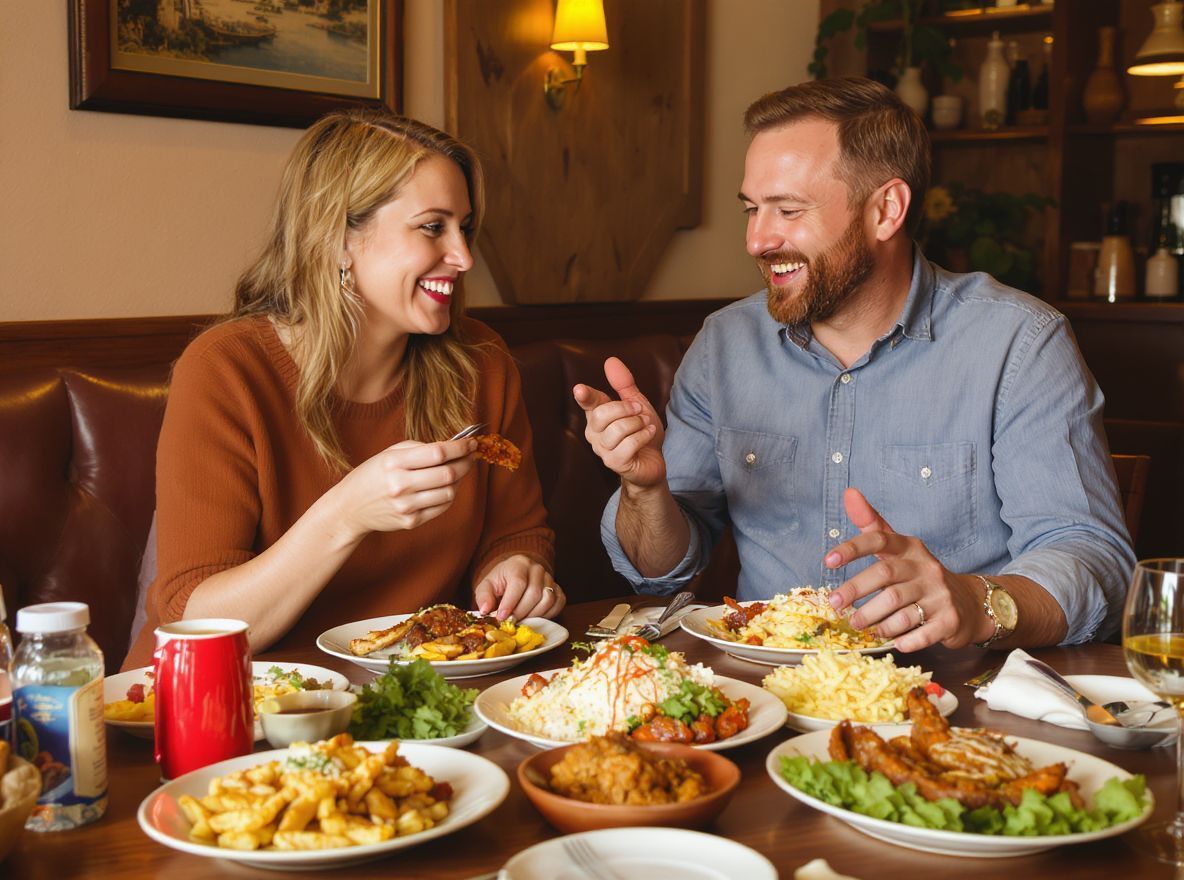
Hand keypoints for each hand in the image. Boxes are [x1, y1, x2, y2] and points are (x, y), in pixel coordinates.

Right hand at [334, 438, 475, 538]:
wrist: (350, 508)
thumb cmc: (372, 475)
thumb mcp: (388, 454)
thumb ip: (419, 448)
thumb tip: (452, 447)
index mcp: (394, 463)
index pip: (437, 453)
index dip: (460, 448)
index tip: (472, 443)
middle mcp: (400, 485)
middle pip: (448, 474)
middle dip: (466, 463)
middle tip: (471, 457)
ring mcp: (406, 506)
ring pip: (449, 492)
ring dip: (458, 481)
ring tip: (454, 472)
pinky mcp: (410, 521)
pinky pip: (442, 507)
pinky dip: (448, 496)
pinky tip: (444, 488)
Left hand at [473, 554, 564, 620]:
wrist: (516, 577)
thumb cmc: (501, 582)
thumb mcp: (487, 586)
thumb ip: (483, 596)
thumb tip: (485, 610)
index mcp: (518, 564)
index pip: (519, 583)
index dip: (510, 602)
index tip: (502, 617)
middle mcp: (537, 568)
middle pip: (535, 593)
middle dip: (521, 612)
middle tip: (511, 621)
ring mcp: (550, 578)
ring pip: (548, 599)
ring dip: (534, 614)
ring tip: (521, 619)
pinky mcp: (558, 590)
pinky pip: (558, 604)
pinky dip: (547, 615)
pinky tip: (534, 616)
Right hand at [573, 357, 666, 490]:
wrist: (652, 461)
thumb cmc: (641, 432)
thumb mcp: (636, 404)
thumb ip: (624, 384)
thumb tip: (610, 361)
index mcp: (597, 416)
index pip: (588, 402)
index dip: (584, 396)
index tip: (579, 389)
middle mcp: (595, 433)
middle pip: (603, 414)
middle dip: (627, 409)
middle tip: (640, 411)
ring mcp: (603, 450)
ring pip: (618, 429)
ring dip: (638, 424)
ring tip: (646, 425)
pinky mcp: (615, 463)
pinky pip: (629, 444)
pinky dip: (644, 435)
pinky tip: (649, 434)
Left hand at [825, 488, 990, 650]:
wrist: (967, 602)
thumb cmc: (919, 574)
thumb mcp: (898, 548)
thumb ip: (872, 524)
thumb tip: (849, 492)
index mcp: (910, 548)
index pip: (879, 540)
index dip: (852, 549)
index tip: (827, 561)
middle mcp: (926, 568)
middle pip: (885, 577)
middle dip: (855, 591)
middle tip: (836, 605)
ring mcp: (940, 595)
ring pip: (900, 609)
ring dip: (876, 621)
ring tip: (861, 625)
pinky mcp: (949, 620)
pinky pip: (922, 634)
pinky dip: (904, 640)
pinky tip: (893, 642)